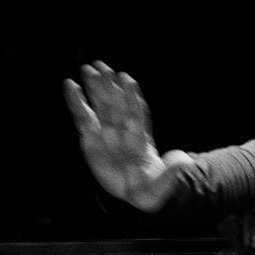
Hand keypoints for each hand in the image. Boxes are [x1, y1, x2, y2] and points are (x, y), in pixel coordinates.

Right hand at [61, 60, 193, 210]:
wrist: (138, 188)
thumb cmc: (152, 186)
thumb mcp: (164, 183)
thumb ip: (171, 172)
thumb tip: (185, 161)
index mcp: (140, 140)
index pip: (137, 116)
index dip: (133, 100)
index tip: (128, 81)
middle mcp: (123, 131)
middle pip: (117, 105)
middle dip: (110, 87)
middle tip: (102, 66)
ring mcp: (107, 132)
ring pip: (101, 106)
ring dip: (95, 87)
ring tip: (87, 68)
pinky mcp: (91, 138)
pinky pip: (82, 117)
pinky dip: (76, 101)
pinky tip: (70, 85)